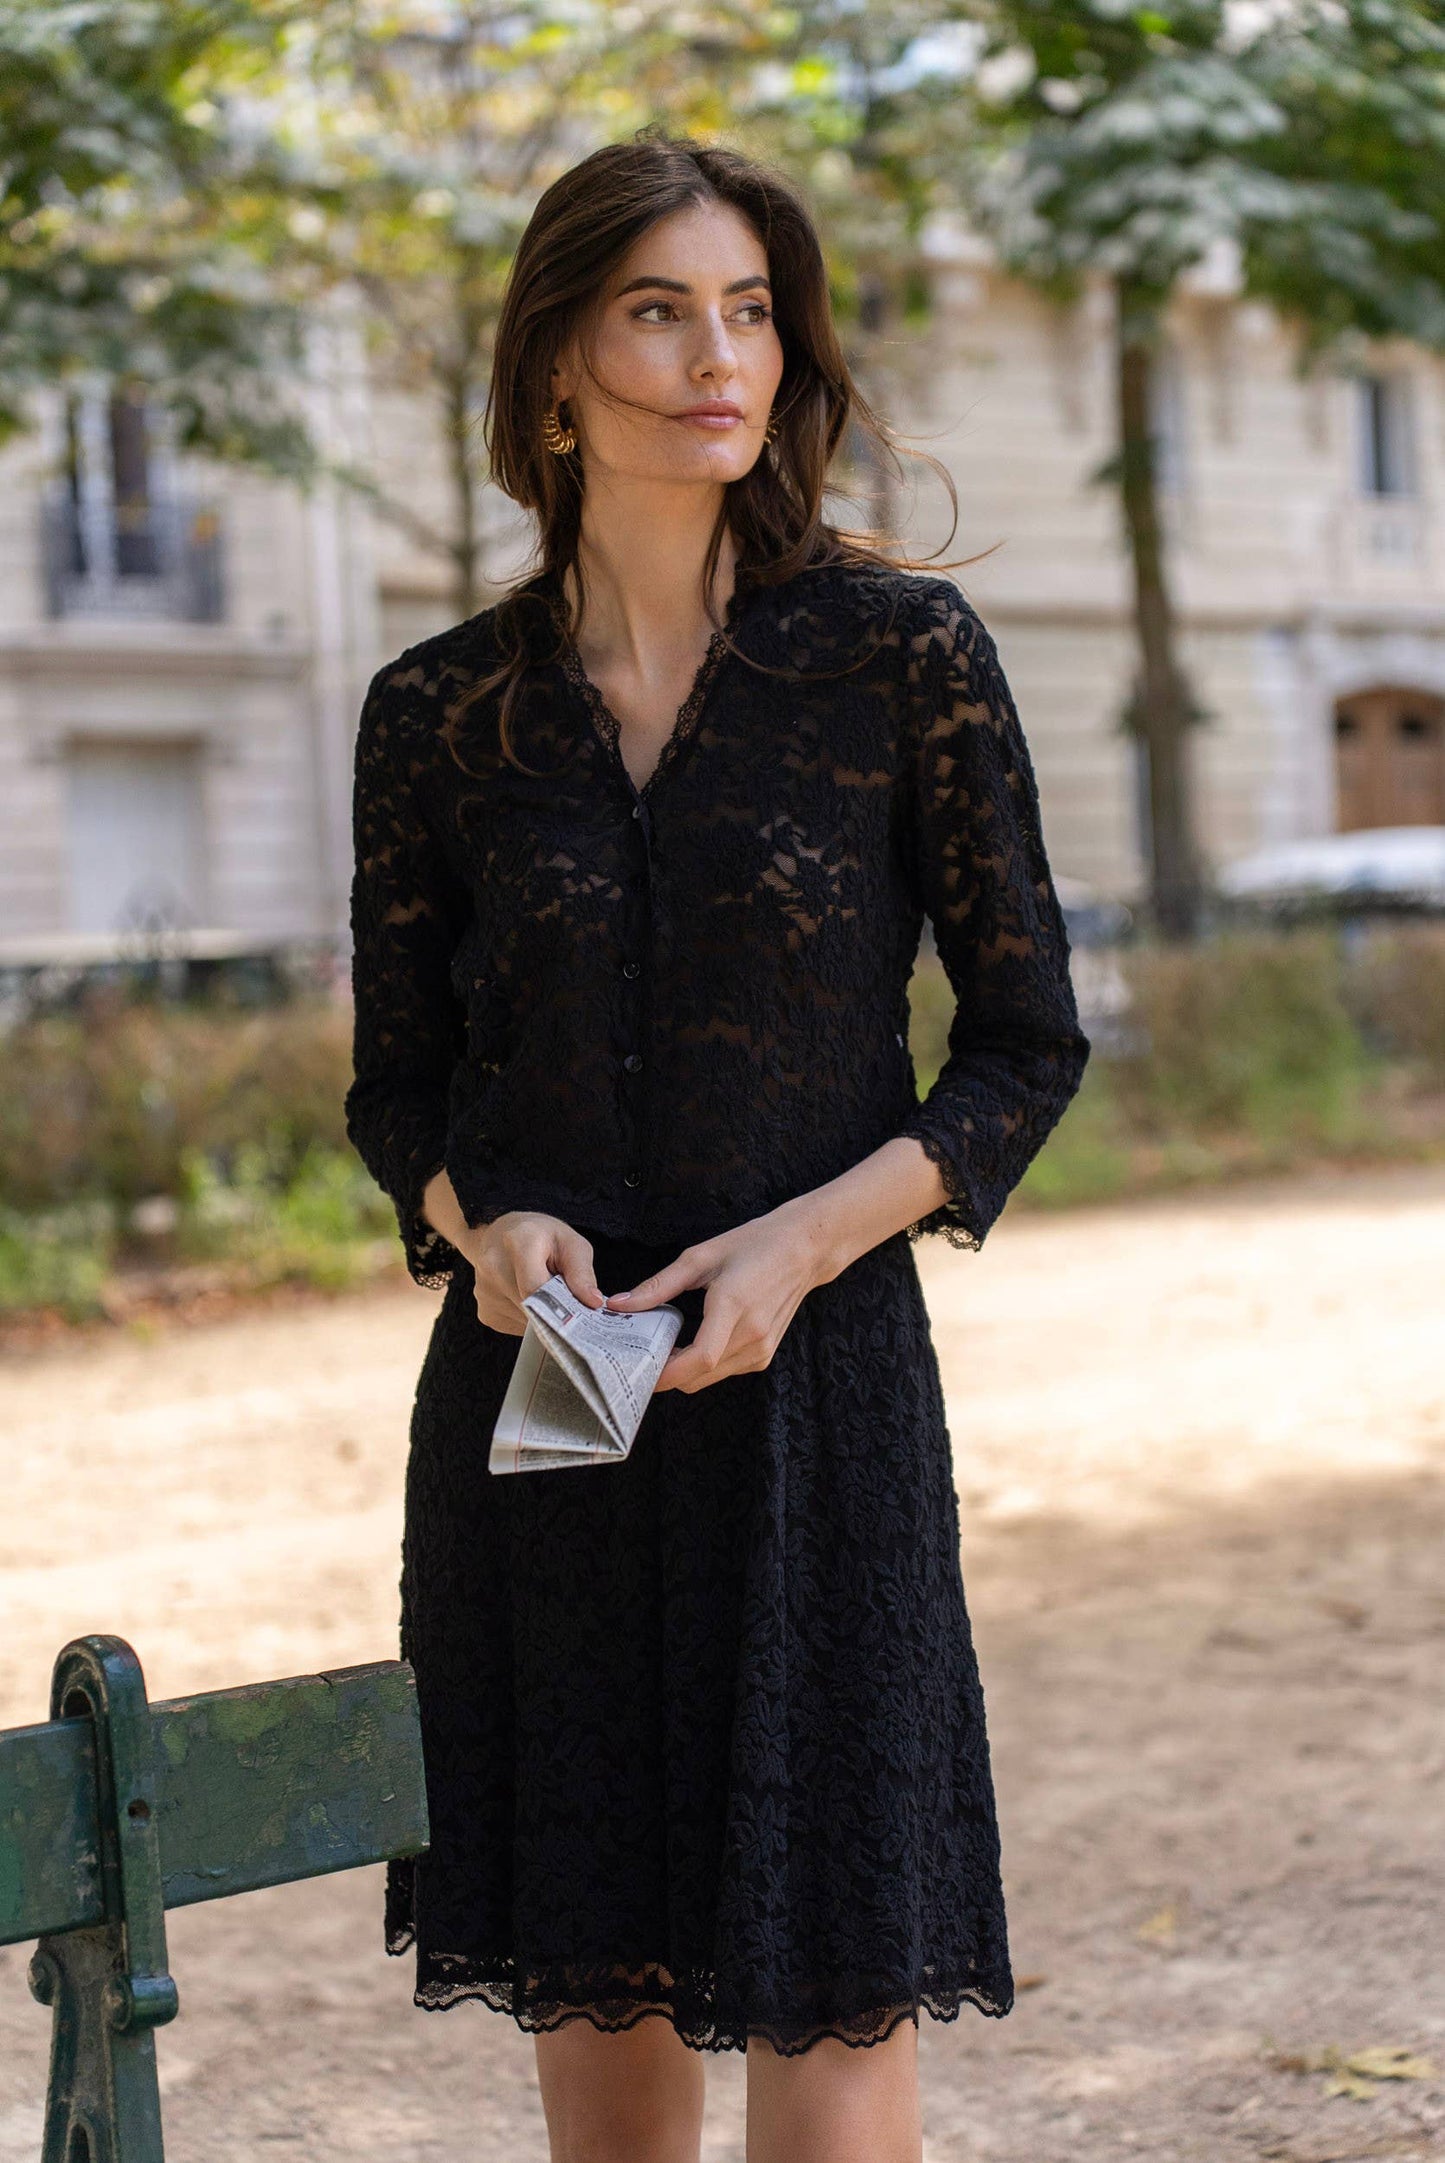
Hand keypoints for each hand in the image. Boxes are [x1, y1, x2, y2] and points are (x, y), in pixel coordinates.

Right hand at [464, 1210, 605, 1334]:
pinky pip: (516, 1326)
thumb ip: (582, 1272)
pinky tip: (530, 1300)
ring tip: (546, 1295)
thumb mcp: (571, 1243)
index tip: (580, 1316)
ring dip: (543, 1316)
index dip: (561, 1306)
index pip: (537, 1287)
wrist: (502, 1235)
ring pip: (526, 1321)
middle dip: (556, 1312)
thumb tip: (593, 1303)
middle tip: (570, 1305)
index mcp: (518, 1241)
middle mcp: (493, 1265)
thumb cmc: (541, 1238)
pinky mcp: (485, 1312)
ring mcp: (484, 1292)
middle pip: (533, 1308)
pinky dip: (530, 1319)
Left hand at [603, 1205, 828, 1392]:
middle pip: (700, 1376)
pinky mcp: (766, 1353)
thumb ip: (658, 1285)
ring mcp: (762, 1348)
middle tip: (642, 1356)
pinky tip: (692, 1344)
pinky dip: (704, 1366)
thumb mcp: (701, 1257)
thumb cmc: (754, 1244)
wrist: (804, 1249)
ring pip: (711, 1378)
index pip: (699, 1358)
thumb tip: (619, 1304)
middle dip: (667, 1374)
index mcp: (734, 1305)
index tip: (640, 1370)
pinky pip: (725, 1371)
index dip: (667, 1373)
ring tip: (665, 1347)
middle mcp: (752, 1334)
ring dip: (685, 1371)